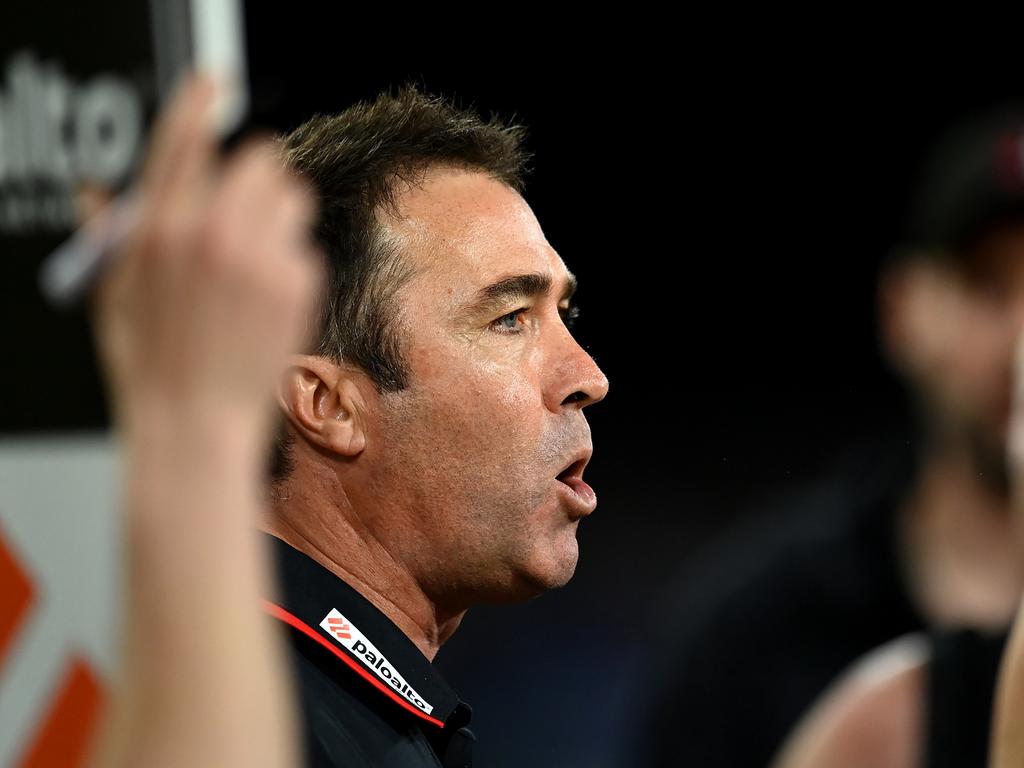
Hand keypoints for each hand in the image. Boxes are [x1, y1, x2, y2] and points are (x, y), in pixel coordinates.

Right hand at [93, 76, 321, 442]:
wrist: (196, 425)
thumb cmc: (151, 367)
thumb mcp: (115, 296)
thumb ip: (114, 235)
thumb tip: (98, 192)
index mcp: (159, 230)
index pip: (181, 140)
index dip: (197, 102)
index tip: (213, 80)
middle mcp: (211, 232)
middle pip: (259, 156)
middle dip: (254, 179)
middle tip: (243, 213)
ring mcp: (260, 256)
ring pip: (292, 193)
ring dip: (279, 214)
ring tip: (257, 259)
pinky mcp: (297, 282)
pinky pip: (305, 244)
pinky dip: (291, 262)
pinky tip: (268, 300)